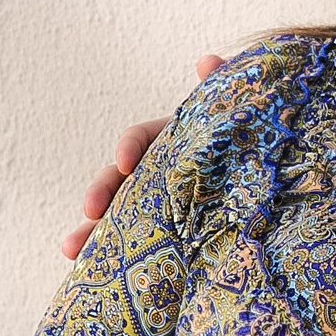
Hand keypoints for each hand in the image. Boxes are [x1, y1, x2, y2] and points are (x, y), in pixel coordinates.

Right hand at [60, 54, 223, 259]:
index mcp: (170, 140)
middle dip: (99, 194)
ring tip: (72, 251)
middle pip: (118, 180)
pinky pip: (133, 243)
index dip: (129, 148)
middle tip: (89, 212)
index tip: (126, 163)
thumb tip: (208, 62)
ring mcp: (154, 202)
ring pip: (116, 215)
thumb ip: (222, 89)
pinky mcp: (161, 231)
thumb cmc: (243, 140)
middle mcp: (155, 170)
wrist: (264, 171)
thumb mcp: (234, 116)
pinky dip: (111, 256)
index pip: (140, 138)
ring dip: (90, 232)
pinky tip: (92, 272)